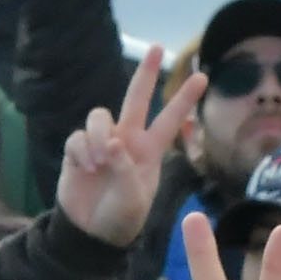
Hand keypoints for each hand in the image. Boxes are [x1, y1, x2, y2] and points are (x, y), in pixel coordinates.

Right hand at [53, 48, 204, 254]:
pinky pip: (77, 137)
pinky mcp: (77, 149)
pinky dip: (81, 152)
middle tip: (157, 47)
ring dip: (99, 135)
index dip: (185, 99)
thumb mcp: (132, 199)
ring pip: (100, 116)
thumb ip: (125, 169)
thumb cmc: (121, 217)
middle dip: (146, 72)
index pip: (169, 119)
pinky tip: (84, 169)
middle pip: (136, 97)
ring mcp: (101, 142)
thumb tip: (112, 143)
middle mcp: (126, 139)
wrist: (91, 232)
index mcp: (148, 150)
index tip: (203, 77)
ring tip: (99, 162)